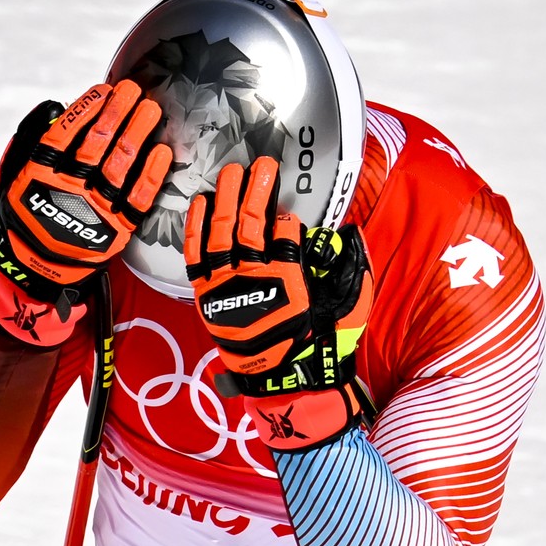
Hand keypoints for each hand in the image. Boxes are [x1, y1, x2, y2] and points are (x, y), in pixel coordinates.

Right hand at [0, 81, 171, 334]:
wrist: (40, 266)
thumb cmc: (31, 211)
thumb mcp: (16, 175)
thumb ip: (33, 141)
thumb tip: (55, 108)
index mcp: (41, 174)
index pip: (64, 134)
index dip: (86, 110)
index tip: (104, 89)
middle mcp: (69, 190)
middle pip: (97, 146)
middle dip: (118, 114)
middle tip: (134, 91)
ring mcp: (94, 210)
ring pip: (120, 167)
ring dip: (137, 134)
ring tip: (151, 110)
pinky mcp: (116, 229)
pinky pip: (138, 199)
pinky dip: (151, 175)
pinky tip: (162, 151)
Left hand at [186, 157, 373, 449]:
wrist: (287, 381)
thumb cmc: (318, 343)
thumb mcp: (348, 305)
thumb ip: (349, 267)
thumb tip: (346, 234)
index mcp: (289, 279)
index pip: (284, 232)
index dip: (286, 218)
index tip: (287, 212)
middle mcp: (254, 279)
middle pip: (251, 223)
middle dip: (255, 189)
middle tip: (260, 165)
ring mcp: (226, 286)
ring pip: (221, 232)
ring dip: (226, 198)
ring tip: (231, 173)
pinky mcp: (206, 295)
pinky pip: (196, 255)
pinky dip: (196, 227)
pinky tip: (199, 202)